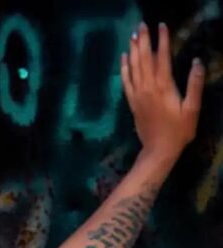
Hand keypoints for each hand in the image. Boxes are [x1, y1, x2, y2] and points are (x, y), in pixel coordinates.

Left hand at [121, 21, 204, 160]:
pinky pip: (126, 82)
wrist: (158, 151)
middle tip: (142, 24)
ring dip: (133, 50)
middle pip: (144, 59)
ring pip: (133, 68)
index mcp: (164, 87)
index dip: (162, 41)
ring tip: (132, 35)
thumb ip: (194, 85)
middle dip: (143, 40)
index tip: (161, 26)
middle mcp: (148, 88)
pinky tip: (123, 58)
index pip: (162, 57)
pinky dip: (124, 68)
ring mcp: (138, 95)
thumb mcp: (192, 109)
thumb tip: (197, 62)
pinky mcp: (133, 103)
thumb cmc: (178, 131)